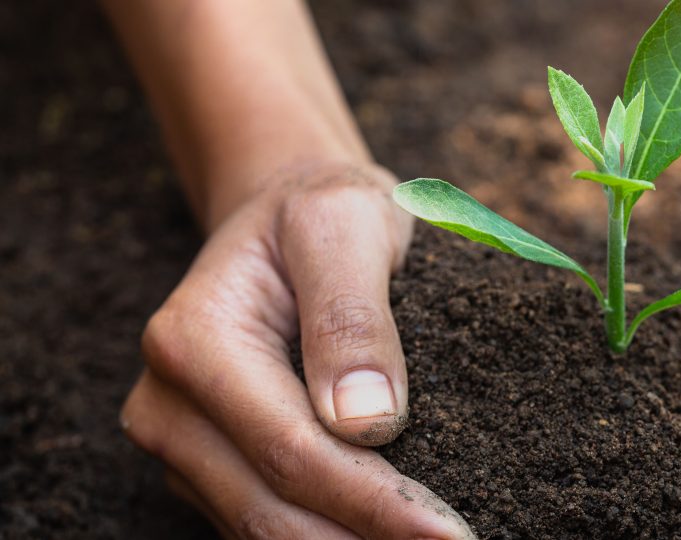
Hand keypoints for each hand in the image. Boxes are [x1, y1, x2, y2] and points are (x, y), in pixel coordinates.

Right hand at [121, 162, 471, 538]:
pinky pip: (263, 519)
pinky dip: (327, 536)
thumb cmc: (322, 210)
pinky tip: (385, 536)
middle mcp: (167, 404)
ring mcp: (182, 440)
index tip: (452, 534)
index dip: (375, 504)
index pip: (294, 451)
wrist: (282, 210)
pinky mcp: (208, 463)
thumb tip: (367, 422)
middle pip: (273, 510)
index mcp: (193, 342)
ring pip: (263, 530)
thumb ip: (353, 314)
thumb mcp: (345, 223)